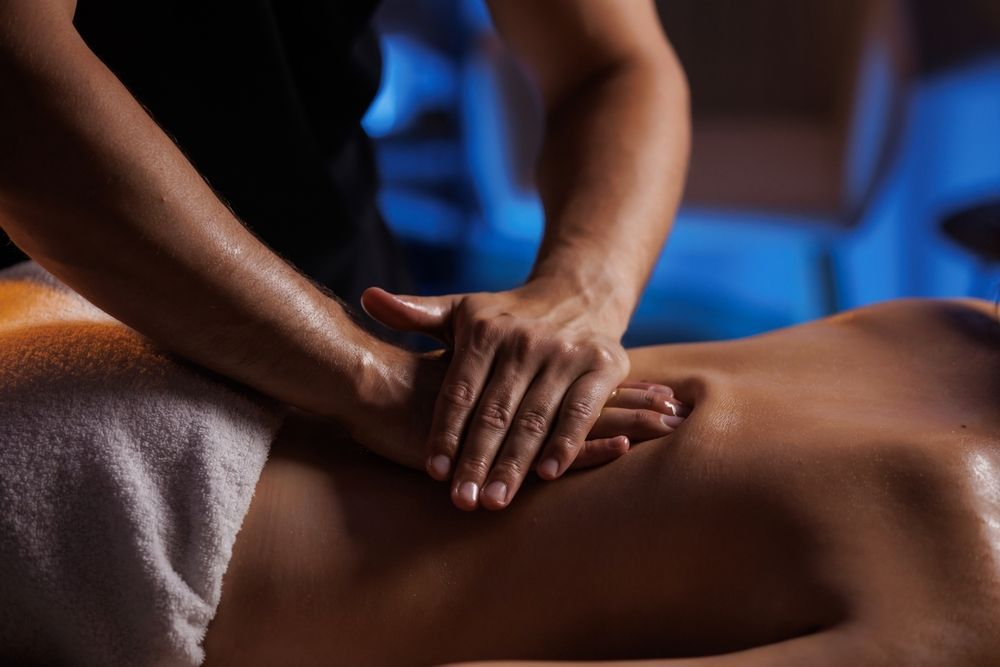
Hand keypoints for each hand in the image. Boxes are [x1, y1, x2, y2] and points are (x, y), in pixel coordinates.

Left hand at [361, 282, 632, 510]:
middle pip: (495, 411)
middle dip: (477, 460)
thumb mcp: (461, 310)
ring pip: (534, 418)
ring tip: (495, 500)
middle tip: (462, 502)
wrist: (578, 296)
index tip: (434, 471)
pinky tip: (548, 475)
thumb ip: (415, 314)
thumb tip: (366, 298)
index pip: (460, 391)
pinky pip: (580, 411)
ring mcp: (565, 353)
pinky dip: (566, 443)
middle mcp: (525, 341)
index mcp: (485, 330)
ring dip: (515, 463)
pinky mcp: (602, 365)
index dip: (446, 432)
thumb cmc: (506, 317)